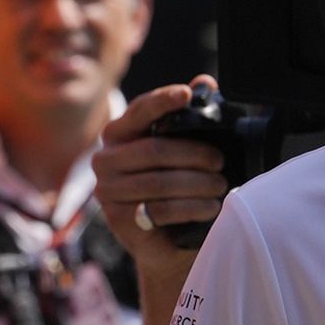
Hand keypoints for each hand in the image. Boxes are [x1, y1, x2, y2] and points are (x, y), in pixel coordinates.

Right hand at [91, 75, 227, 273]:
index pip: (139, 111)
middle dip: (194, 155)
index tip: (187, 94)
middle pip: (153, 150)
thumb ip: (191, 118)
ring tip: (220, 187)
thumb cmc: (175, 188)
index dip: (163, 101)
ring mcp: (107, 190)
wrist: (165, 241)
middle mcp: (104, 159)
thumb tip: (205, 83)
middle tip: (220, 162)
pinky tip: (211, 208)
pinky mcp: (117, 218)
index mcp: (118, 135)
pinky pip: (159, 209)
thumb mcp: (183, 151)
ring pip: (158, 182)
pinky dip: (191, 208)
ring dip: (197, 184)